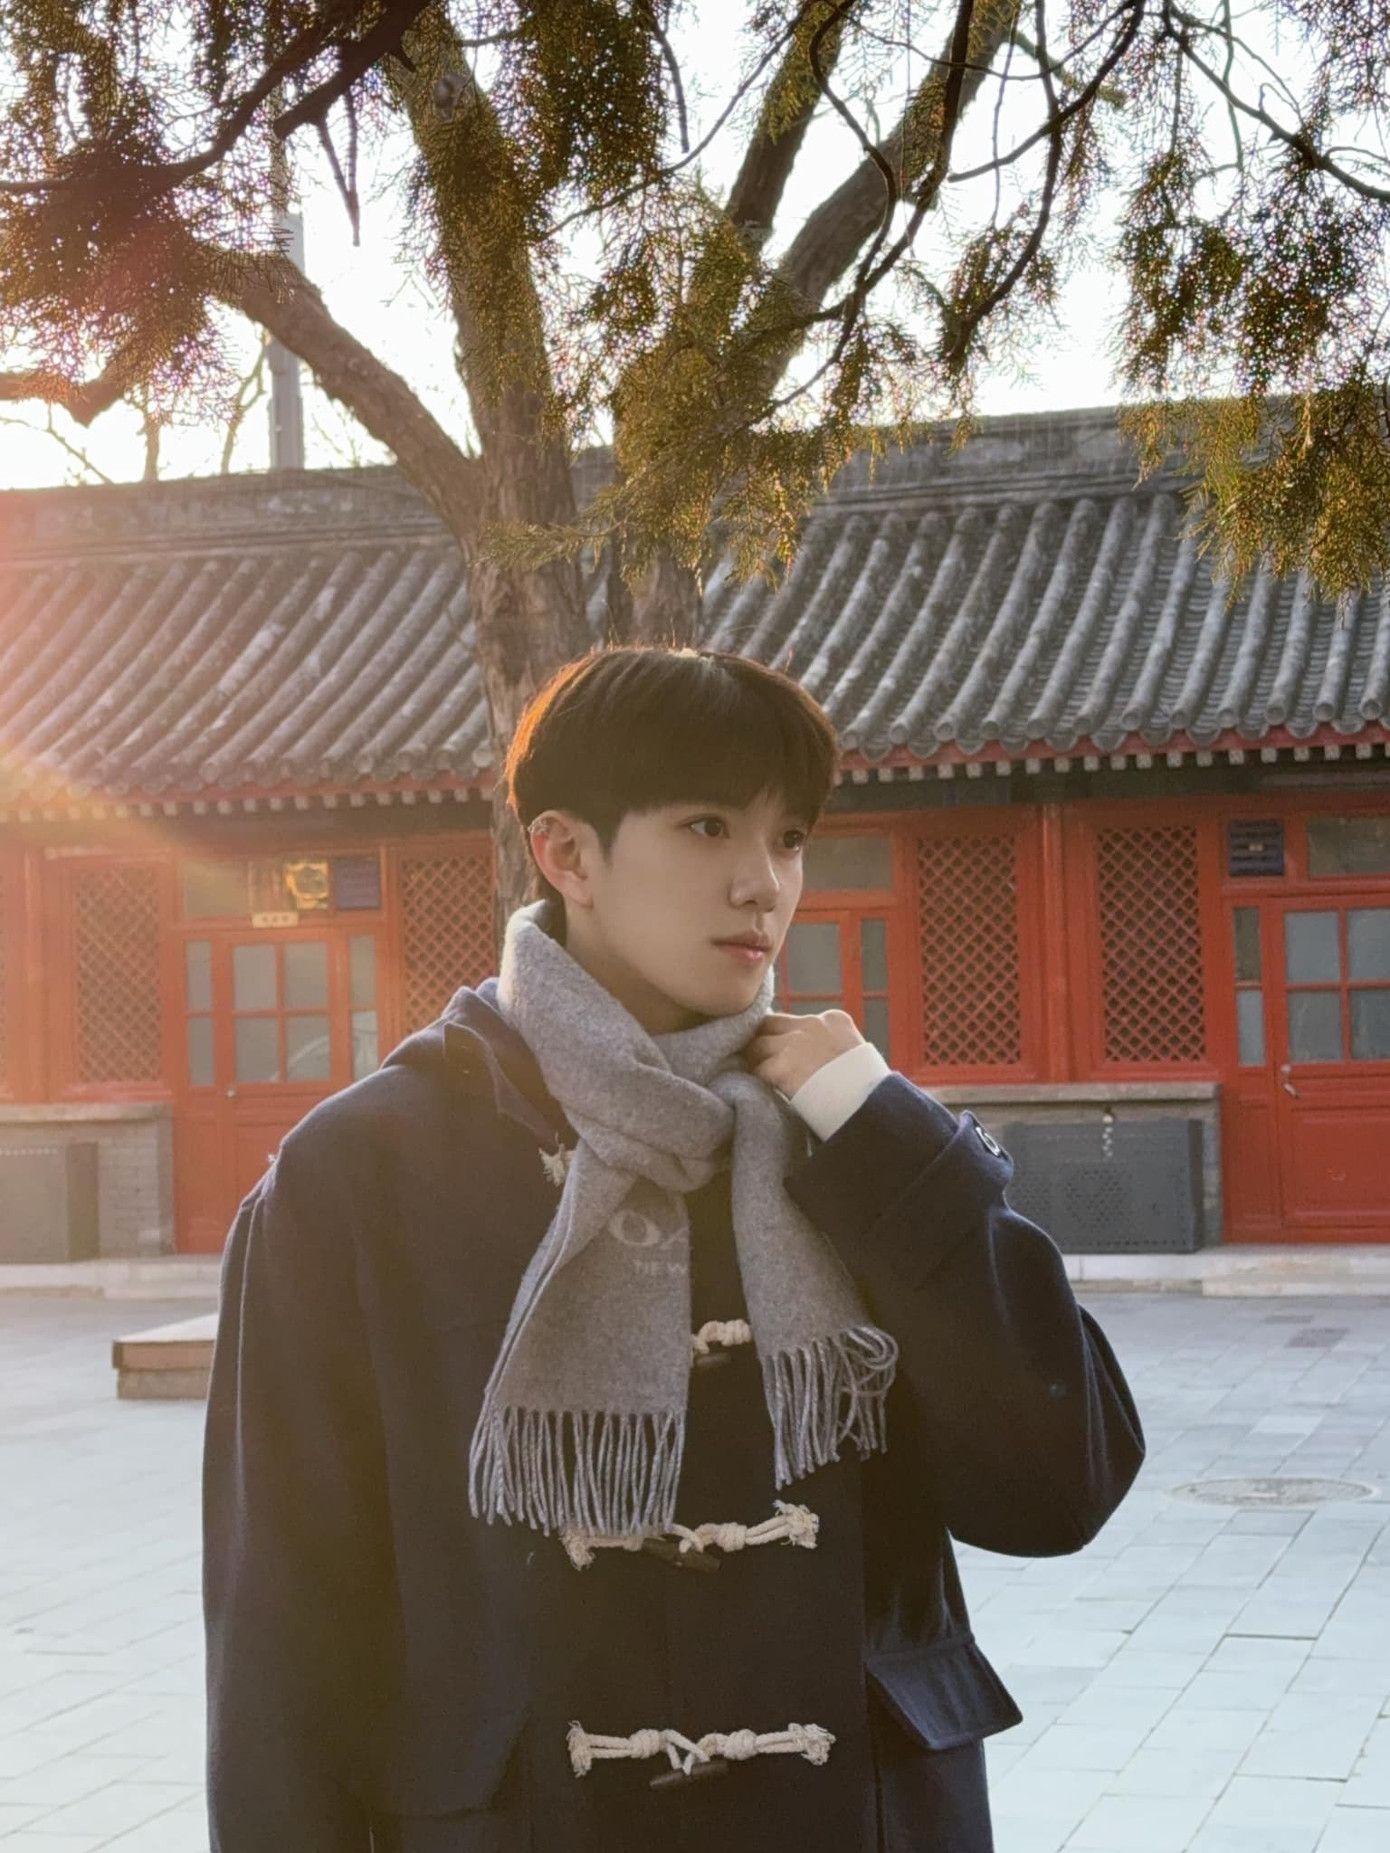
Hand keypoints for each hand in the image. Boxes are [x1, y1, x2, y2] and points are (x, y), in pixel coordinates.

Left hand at [743, 1009, 864, 1097]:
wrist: (870, 1107)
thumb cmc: (867, 1090)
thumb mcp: (854, 1055)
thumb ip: (830, 1047)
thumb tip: (813, 1059)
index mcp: (833, 1020)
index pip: (795, 1020)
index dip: (783, 1036)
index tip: (779, 1051)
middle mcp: (813, 1025)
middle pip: (770, 1024)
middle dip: (763, 1042)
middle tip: (757, 1062)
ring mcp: (796, 1044)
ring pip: (758, 1046)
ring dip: (757, 1062)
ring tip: (759, 1079)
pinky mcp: (783, 1067)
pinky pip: (758, 1070)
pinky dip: (758, 1081)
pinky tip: (762, 1090)